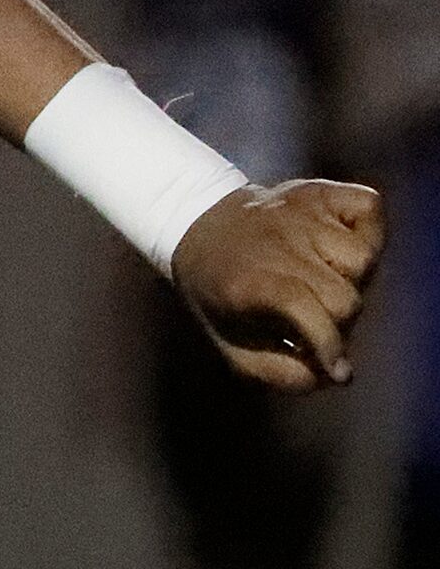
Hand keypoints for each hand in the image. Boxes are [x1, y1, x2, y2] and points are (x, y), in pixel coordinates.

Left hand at [170, 180, 383, 390]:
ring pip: (363, 258)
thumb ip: (276, 370)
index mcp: (249, 282)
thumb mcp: (230, 341)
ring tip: (322, 279)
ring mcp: (301, 211)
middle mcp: (277, 242)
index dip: (328, 345)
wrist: (199, 228)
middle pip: (344, 296)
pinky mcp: (321, 190)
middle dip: (340, 321)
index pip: (306, 310)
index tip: (337, 371)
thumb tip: (328, 378)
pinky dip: (367, 232)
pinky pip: (369, 210)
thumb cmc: (221, 293)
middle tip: (318, 319)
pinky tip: (337, 246)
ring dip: (352, 278)